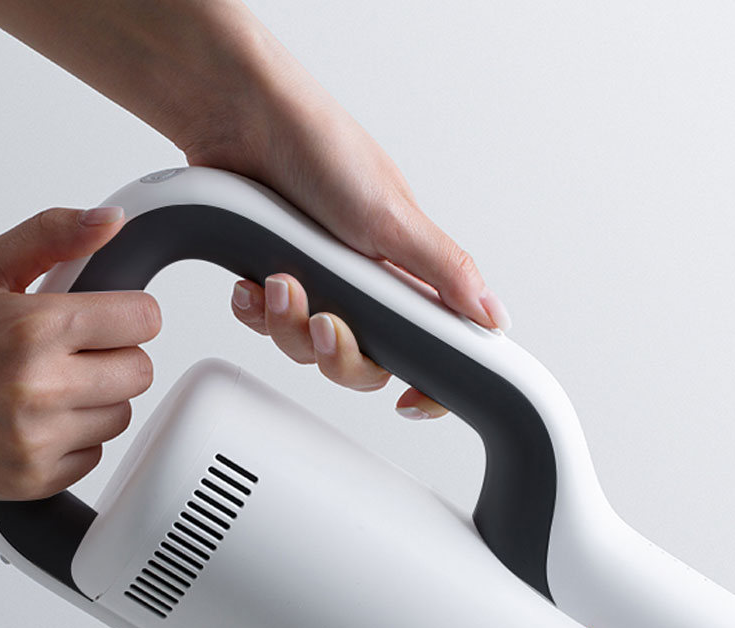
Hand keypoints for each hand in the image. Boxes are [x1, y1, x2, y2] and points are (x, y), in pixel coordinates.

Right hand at [0, 207, 159, 498]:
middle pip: (140, 371)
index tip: (106, 317)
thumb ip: (53, 235)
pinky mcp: (30, 478)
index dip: (128, 314)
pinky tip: (36, 419)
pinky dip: (73, 439)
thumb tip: (111, 221)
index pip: (144, 320)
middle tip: (71, 351)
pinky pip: (94, 456)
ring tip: (48, 384)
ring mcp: (35, 439)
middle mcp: (39, 387)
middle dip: (114, 355)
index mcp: (36, 328)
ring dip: (97, 399)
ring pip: (121, 415)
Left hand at [183, 10, 512, 420]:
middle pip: (363, 362)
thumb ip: (446, 271)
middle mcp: (366, 281)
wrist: (239, 119)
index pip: (433, 345)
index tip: (407, 402)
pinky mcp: (272, 273)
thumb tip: (495, 318)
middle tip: (325, 322)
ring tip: (278, 281)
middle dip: (337, 352)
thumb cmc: (321, 148)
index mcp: (407, 271)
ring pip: (307, 347)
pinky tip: (252, 281)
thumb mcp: (394, 217)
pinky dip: (256, 309)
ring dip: (289, 324)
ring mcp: (318, 279)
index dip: (426, 382)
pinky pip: (265, 324)